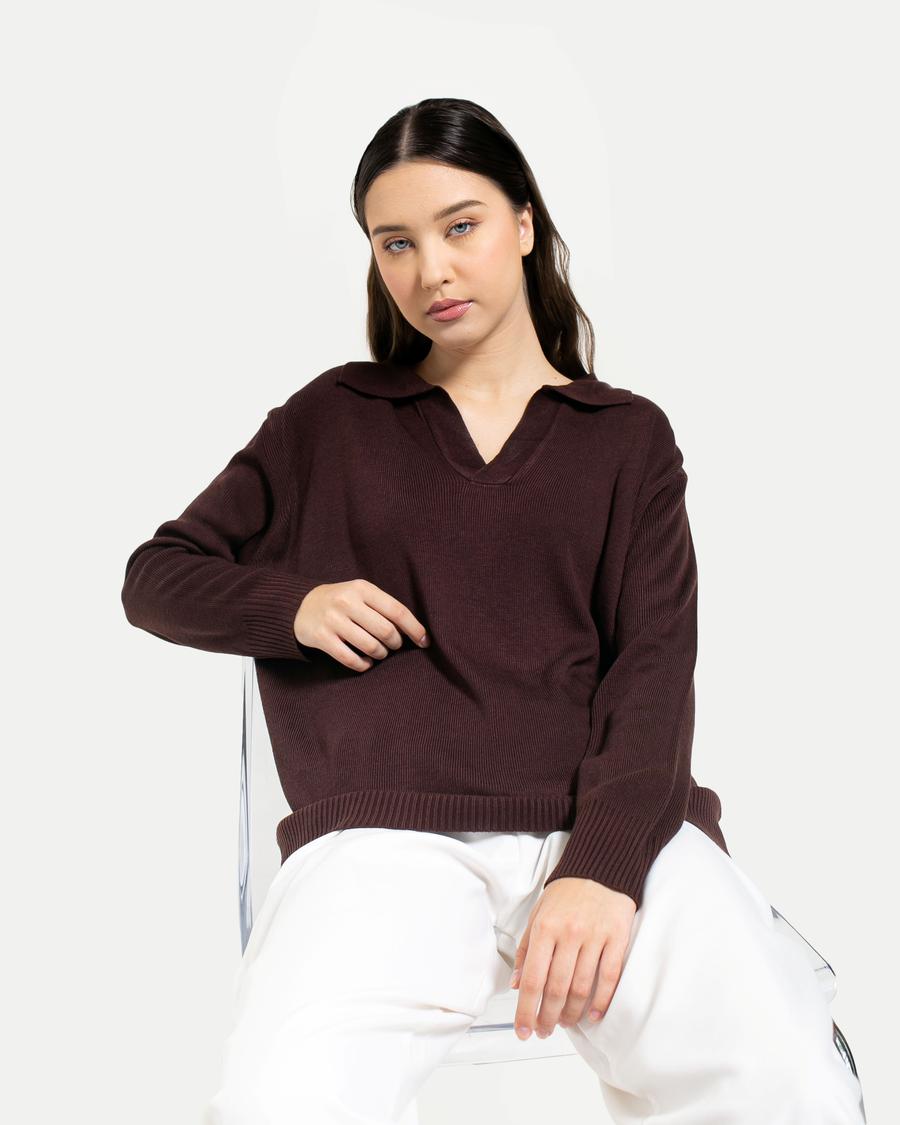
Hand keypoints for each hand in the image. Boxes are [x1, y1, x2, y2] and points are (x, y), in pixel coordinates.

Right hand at [293, 579, 429, 670]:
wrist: (301, 606)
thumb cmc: (341, 602)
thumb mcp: (361, 594)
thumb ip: (384, 607)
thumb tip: (415, 632)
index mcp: (362, 588)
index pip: (397, 610)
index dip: (414, 628)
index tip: (425, 641)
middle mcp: (347, 602)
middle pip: (385, 631)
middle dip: (395, 644)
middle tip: (394, 646)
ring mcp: (333, 620)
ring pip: (370, 646)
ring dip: (380, 655)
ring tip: (379, 653)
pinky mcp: (322, 638)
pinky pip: (351, 659)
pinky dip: (363, 665)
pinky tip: (366, 662)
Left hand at [510, 877, 635, 1039]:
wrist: (599, 868)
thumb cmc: (566, 894)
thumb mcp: (537, 914)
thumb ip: (525, 949)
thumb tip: (515, 984)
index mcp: (544, 928)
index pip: (531, 979)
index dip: (526, 1010)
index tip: (523, 1031)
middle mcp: (568, 934)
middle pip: (556, 989)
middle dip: (548, 1017)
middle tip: (544, 1030)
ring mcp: (594, 937)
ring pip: (581, 988)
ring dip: (572, 1014)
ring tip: (565, 1023)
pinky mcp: (617, 938)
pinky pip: (609, 978)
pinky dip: (601, 1002)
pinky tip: (593, 1015)